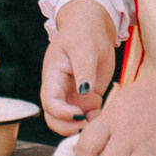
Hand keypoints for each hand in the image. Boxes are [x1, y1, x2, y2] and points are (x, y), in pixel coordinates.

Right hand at [39, 0, 117, 134]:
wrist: (93, 27)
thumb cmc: (84, 33)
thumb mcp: (83, 47)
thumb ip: (83, 68)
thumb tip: (84, 90)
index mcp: (53, 77)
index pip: (50, 103)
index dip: (61, 114)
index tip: (78, 114)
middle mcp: (60, 91)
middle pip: (54, 119)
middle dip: (67, 128)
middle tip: (87, 127)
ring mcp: (73, 96)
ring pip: (69, 122)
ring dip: (81, 128)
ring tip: (98, 124)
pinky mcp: (88, 98)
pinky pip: (88, 117)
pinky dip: (94, 122)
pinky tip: (105, 118)